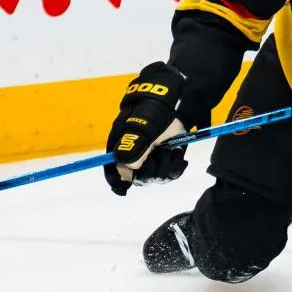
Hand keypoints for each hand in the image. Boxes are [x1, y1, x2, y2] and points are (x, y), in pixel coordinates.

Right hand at [104, 62, 193, 195]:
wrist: (176, 102)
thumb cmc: (155, 110)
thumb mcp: (145, 125)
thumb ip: (135, 145)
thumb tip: (127, 167)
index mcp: (122, 146)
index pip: (114, 169)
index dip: (117, 181)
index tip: (123, 189)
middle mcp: (134, 155)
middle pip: (138, 177)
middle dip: (152, 171)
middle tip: (161, 154)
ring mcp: (150, 158)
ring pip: (154, 177)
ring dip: (166, 167)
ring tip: (172, 150)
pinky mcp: (163, 159)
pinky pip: (167, 174)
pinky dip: (175, 167)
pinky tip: (177, 155)